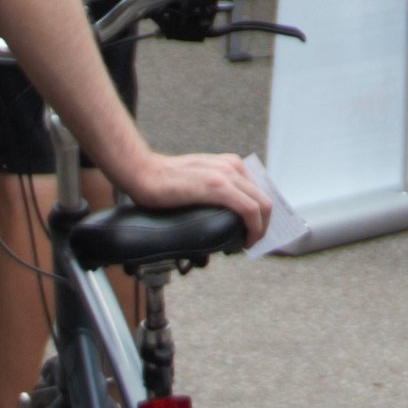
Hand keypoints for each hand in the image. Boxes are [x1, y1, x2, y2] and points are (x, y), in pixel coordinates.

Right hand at [102, 148, 269, 240]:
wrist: (143, 172)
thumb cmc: (164, 181)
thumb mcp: (199, 180)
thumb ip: (215, 188)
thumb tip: (226, 213)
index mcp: (229, 164)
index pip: (258, 191)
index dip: (261, 214)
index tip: (255, 230)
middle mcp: (232, 167)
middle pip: (264, 199)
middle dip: (264, 225)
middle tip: (253, 241)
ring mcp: (226, 175)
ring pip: (262, 205)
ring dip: (261, 229)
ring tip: (249, 243)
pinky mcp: (218, 187)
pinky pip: (249, 210)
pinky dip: (254, 228)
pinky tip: (246, 240)